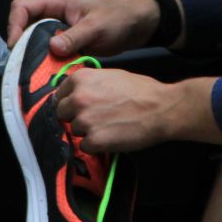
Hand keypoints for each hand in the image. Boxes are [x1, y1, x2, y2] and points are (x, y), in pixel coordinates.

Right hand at [5, 0, 159, 57]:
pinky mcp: (63, 41)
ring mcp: (57, 27)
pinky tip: (47, 73)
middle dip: (20, 44)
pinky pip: (46, 50)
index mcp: (56, 1)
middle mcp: (52, 13)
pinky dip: (44, 61)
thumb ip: (75, 36)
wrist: (135, 26)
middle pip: (23, 25)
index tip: (16, 46)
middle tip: (22, 64)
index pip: (22, 7)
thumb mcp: (97, 26)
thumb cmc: (118, 18)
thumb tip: (53, 47)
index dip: (14, 25)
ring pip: (33, 40)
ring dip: (32, 55)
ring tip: (33, 72)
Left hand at [54, 70, 219, 151]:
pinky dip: (95, 145)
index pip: (60, 94)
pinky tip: (111, 137)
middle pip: (62, 113)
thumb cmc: (141, 90)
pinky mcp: (94, 140)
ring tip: (108, 127)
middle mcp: (78, 98)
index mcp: (81, 79)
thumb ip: (90, 84)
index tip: (80, 107)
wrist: (161, 108)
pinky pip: (84, 146)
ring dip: (87, 131)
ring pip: (74, 130)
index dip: (70, 101)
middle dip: (75, 116)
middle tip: (95, 118)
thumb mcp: (111, 76)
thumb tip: (76, 93)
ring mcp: (85, 120)